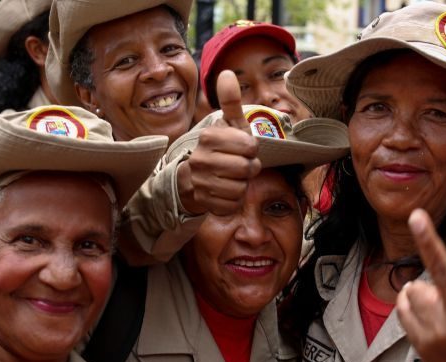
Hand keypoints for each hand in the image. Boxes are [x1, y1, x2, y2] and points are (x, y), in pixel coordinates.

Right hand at [177, 70, 260, 215]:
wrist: (193, 177)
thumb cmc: (220, 148)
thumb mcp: (227, 124)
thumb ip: (231, 101)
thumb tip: (227, 72)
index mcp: (209, 137)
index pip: (251, 147)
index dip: (252, 150)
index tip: (242, 149)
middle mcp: (201, 159)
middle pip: (247, 169)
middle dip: (249, 168)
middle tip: (239, 165)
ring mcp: (200, 182)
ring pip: (241, 188)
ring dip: (242, 185)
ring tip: (231, 178)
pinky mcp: (204, 202)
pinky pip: (233, 204)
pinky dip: (233, 200)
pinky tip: (224, 191)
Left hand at [396, 204, 445, 361]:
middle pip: (440, 270)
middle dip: (427, 241)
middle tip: (415, 215)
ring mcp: (437, 328)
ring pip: (416, 288)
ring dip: (422, 291)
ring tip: (438, 306)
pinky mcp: (418, 339)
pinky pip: (403, 305)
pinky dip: (410, 305)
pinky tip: (426, 317)